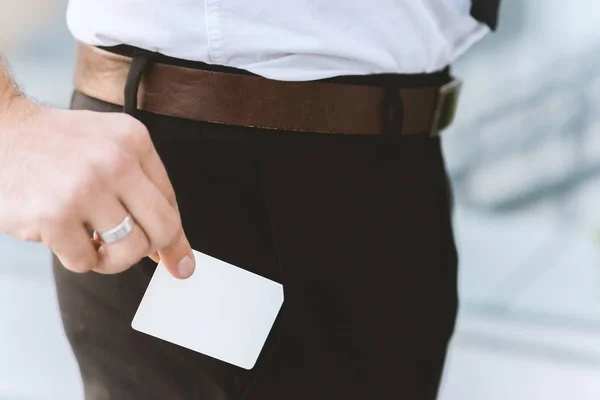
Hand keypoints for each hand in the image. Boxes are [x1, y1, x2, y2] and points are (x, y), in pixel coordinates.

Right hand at [0, 98, 194, 277]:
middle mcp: (116, 161)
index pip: (170, 203)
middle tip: (131, 252)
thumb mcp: (110, 147)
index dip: (173, 237)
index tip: (177, 261)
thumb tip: (172, 253)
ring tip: (93, 243)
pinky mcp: (54, 215)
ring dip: (112, 259)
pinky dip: (78, 258)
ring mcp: (86, 188)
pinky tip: (65, 237)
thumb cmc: (56, 146)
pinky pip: (85, 261)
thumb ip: (144, 189)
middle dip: (151, 251)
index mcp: (134, 141)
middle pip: (163, 230)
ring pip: (129, 252)